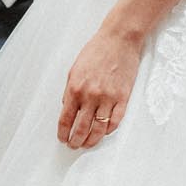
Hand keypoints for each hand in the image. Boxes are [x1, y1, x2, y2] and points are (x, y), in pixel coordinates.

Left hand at [58, 24, 141, 148]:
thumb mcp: (75, 68)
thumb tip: (67, 107)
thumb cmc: (97, 50)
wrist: (119, 40)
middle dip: (76, 141)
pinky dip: (108, 130)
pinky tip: (104, 133)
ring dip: (91, 141)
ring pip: (98, 129)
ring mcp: (108, 98)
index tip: (62, 138)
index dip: (63, 132)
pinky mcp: (123, 98)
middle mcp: (90, 96)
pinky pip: (115, 121)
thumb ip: (69, 90)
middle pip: (81, 128)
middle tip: (74, 145)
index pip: (66, 118)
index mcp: (75, 88)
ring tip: (87, 144)